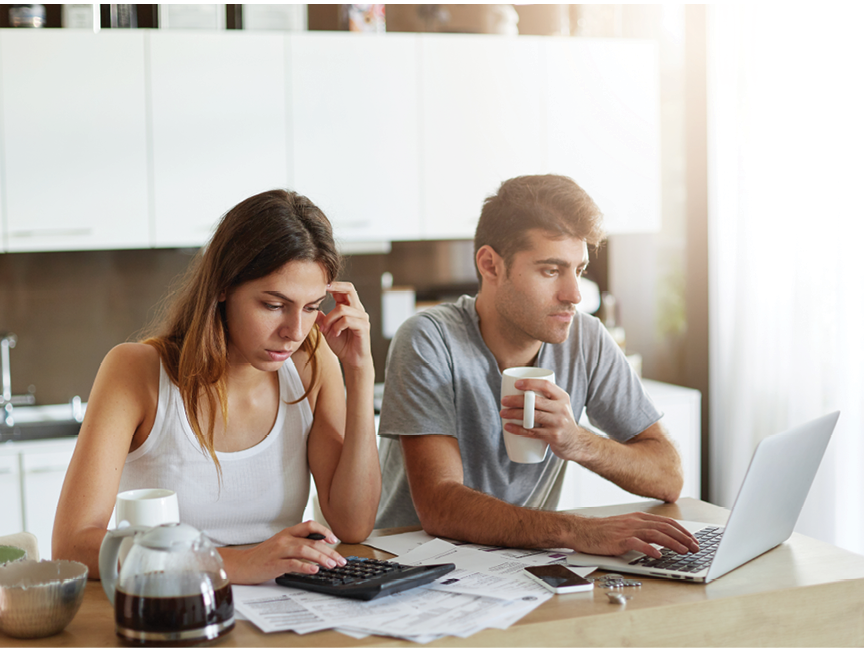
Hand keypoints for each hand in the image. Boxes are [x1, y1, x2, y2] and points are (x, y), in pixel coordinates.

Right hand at [221, 521, 346, 584]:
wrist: (242, 565)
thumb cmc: (263, 556)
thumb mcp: (282, 544)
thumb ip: (299, 542)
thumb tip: (322, 545)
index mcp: (288, 532)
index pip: (310, 525)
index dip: (325, 531)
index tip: (335, 540)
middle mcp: (285, 539)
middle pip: (312, 541)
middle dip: (330, 551)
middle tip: (341, 560)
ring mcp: (279, 551)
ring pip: (305, 550)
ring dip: (321, 558)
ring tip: (332, 565)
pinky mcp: (274, 564)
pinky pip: (292, 564)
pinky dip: (305, 567)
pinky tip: (315, 570)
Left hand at [315, 281, 371, 369]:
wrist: (352, 360)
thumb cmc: (342, 344)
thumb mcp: (327, 329)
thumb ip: (321, 318)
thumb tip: (311, 308)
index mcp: (350, 307)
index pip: (344, 289)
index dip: (333, 284)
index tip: (320, 285)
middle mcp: (357, 310)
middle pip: (349, 289)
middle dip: (335, 287)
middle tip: (323, 289)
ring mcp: (362, 318)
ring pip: (342, 309)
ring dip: (330, 319)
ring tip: (325, 329)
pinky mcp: (363, 327)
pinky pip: (347, 320)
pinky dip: (337, 326)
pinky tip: (334, 333)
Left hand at [500, 378, 585, 460]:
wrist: (576, 442)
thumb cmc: (561, 421)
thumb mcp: (560, 405)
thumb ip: (546, 397)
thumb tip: (518, 388)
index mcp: (562, 397)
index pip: (546, 385)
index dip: (530, 383)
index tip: (516, 384)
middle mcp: (562, 409)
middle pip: (535, 401)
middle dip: (516, 400)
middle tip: (504, 401)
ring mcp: (558, 423)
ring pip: (532, 416)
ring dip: (514, 414)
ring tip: (503, 413)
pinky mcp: (553, 436)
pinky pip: (532, 432)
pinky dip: (517, 429)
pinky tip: (508, 427)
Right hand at [576, 512, 698, 557]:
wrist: (581, 530)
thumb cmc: (602, 531)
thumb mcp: (625, 527)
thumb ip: (642, 531)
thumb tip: (662, 541)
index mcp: (638, 517)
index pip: (667, 522)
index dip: (682, 531)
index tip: (693, 540)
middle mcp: (635, 521)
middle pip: (665, 527)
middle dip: (683, 537)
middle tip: (695, 547)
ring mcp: (627, 530)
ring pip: (656, 534)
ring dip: (673, 543)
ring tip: (684, 551)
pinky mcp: (619, 540)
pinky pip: (637, 543)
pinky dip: (650, 549)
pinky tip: (659, 555)